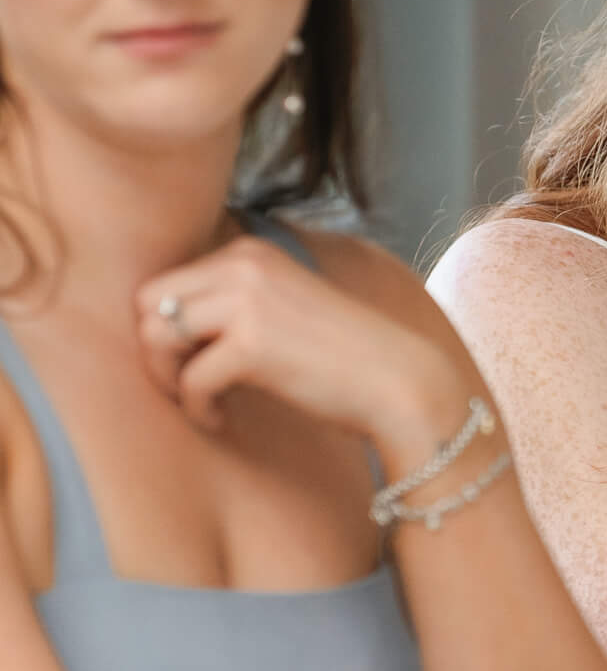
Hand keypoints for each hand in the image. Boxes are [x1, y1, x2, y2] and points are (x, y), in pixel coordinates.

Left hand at [133, 233, 463, 449]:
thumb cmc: (337, 354)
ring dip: (168, 379)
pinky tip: (221, 419)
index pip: (163, 283)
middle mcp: (243, 264)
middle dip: (156, 351)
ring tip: (200, 401)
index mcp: (249, 251)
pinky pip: (189, 380)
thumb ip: (228, 301)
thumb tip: (158, 326)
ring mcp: (247, 300)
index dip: (164, 330)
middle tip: (186, 385)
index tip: (191, 363)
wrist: (394, 379)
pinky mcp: (251, 343)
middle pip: (147, 304)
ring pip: (156, 336)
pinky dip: (197, 409)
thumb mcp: (279, 305)